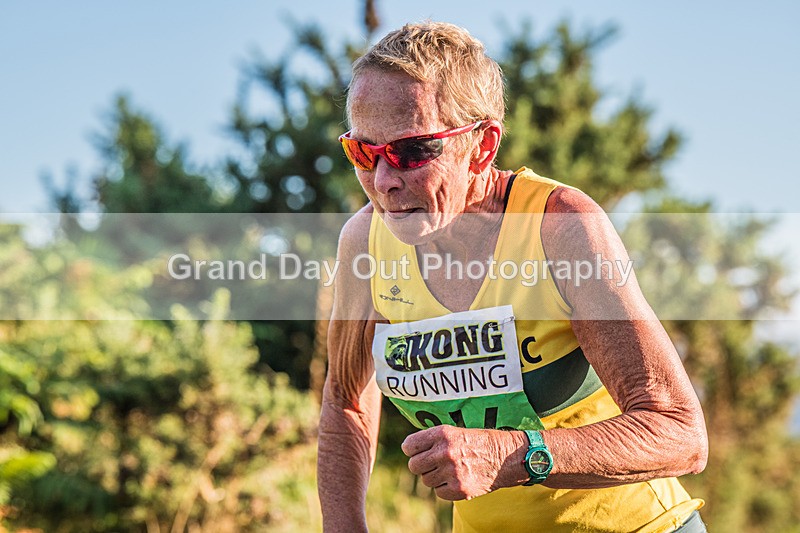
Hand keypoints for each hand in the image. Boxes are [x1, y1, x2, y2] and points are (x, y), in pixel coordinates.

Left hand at [401, 425, 526, 500]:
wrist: (505, 457)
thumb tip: (408, 449)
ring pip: (426, 480)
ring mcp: (451, 472)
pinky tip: (457, 479)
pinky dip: (445, 488)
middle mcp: (445, 452)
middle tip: (433, 463)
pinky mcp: (459, 489)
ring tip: (450, 469)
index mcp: (442, 434)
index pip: (409, 446)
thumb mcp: (454, 431)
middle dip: (421, 465)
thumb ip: (432, 440)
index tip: (417, 451)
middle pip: (414, 466)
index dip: (412, 449)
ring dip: (434, 476)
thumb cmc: (477, 442)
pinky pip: (439, 492)